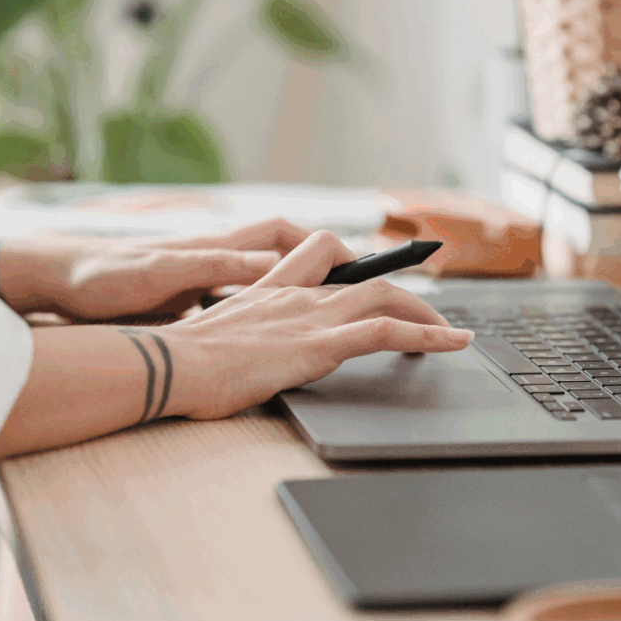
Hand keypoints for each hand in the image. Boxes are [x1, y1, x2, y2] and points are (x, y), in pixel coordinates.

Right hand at [0, 229, 473, 468]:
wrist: (167, 366)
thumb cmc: (182, 363)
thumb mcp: (216, 340)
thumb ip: (240, 334)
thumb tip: (241, 352)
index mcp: (271, 289)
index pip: (321, 253)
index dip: (354, 258)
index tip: (377, 273)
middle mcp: (297, 294)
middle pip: (362, 272)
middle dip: (402, 289)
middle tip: (427, 310)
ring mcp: (310, 316)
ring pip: (384, 296)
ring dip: (426, 313)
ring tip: (453, 333)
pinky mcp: (318, 344)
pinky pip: (385, 331)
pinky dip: (427, 334)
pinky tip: (453, 343)